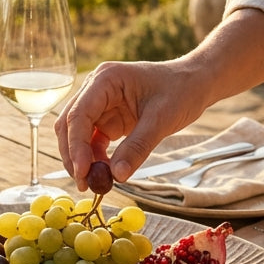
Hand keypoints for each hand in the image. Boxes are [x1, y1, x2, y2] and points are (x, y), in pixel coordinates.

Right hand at [54, 60, 204, 191]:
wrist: (193, 83)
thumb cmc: (180, 91)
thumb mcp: (161, 119)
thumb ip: (138, 147)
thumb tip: (117, 175)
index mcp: (105, 79)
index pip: (79, 114)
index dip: (76, 145)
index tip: (83, 172)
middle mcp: (95, 89)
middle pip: (69, 125)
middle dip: (74, 155)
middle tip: (83, 184)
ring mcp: (99, 104)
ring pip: (76, 135)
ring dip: (81, 159)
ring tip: (94, 182)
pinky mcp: (106, 119)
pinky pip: (91, 141)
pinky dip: (94, 159)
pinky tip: (104, 173)